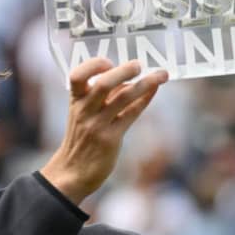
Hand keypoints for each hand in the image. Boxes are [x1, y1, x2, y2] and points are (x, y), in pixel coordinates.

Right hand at [40, 59, 167, 203]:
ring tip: (161, 75)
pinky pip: (131, 114)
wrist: (73, 172)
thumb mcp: (83, 113)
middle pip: (103, 84)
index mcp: (75, 100)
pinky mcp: (110, 139)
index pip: (77, 76)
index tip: (108, 62)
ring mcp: (97, 125)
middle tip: (139, 65)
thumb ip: (103, 96)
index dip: (93, 65)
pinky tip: (154, 91)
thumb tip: (130, 77)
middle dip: (124, 71)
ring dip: (144, 84)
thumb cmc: (82, 138)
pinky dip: (145, 100)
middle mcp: (84, 111)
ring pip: (123, 98)